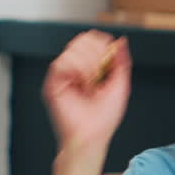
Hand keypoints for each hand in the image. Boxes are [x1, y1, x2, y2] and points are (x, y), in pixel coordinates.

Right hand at [43, 31, 131, 153]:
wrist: (93, 134)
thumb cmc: (105, 116)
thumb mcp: (120, 84)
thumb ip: (121, 61)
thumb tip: (121, 42)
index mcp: (91, 67)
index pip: (91, 39)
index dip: (102, 42)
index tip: (110, 59)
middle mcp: (76, 68)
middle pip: (82, 39)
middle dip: (97, 52)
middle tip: (100, 73)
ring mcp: (64, 75)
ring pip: (72, 49)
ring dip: (88, 64)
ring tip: (91, 82)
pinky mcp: (53, 83)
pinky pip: (61, 62)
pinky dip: (77, 70)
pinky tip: (82, 83)